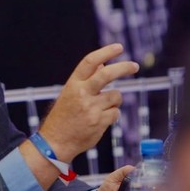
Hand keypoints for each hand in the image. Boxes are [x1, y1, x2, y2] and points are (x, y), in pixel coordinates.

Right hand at [39, 44, 138, 161]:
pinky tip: (99, 120)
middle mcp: (81, 94)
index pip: (90, 62)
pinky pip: (116, 113)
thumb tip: (102, 64)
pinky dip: (111, 115)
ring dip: (114, 101)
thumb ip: (86, 80)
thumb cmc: (63, 117)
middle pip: (106, 74)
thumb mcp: (70, 94)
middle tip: (134, 66)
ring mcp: (91, 108)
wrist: (55, 142)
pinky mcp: (99, 122)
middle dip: (123, 67)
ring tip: (100, 109)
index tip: (119, 47)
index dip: (106, 52)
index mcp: (72, 84)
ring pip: (116, 96)